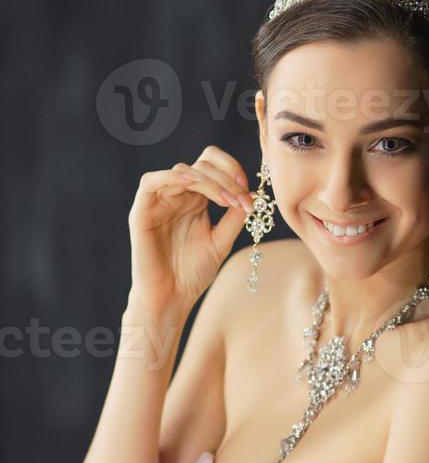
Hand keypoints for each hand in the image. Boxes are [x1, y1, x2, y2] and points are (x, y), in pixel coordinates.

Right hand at [127, 144, 256, 315]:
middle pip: (201, 164)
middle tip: (242, 200)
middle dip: (226, 178)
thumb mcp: (222, 241)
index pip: (212, 166)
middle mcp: (178, 195)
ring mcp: (159, 202)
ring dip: (208, 180)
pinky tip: (192, 183)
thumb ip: (235, 216)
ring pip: (181, 170)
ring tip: (227, 200)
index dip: (232, 170)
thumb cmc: (193, 272)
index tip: (248, 191)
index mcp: (196, 199)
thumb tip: (255, 192)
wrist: (171, 297)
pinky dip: (172, 177)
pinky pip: (150, 182)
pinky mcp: (141, 211)